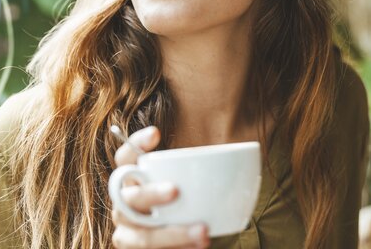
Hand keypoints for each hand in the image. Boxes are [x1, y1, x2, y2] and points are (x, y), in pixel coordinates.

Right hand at [111, 126, 209, 248]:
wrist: (173, 240)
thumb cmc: (182, 203)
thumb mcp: (187, 183)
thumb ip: (199, 172)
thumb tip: (245, 161)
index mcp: (133, 179)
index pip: (124, 157)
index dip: (135, 143)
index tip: (156, 133)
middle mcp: (125, 204)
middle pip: (129, 196)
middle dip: (151, 193)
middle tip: (176, 190)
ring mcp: (128, 231)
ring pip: (143, 235)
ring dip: (171, 234)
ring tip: (202, 231)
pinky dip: (176, 248)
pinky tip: (198, 245)